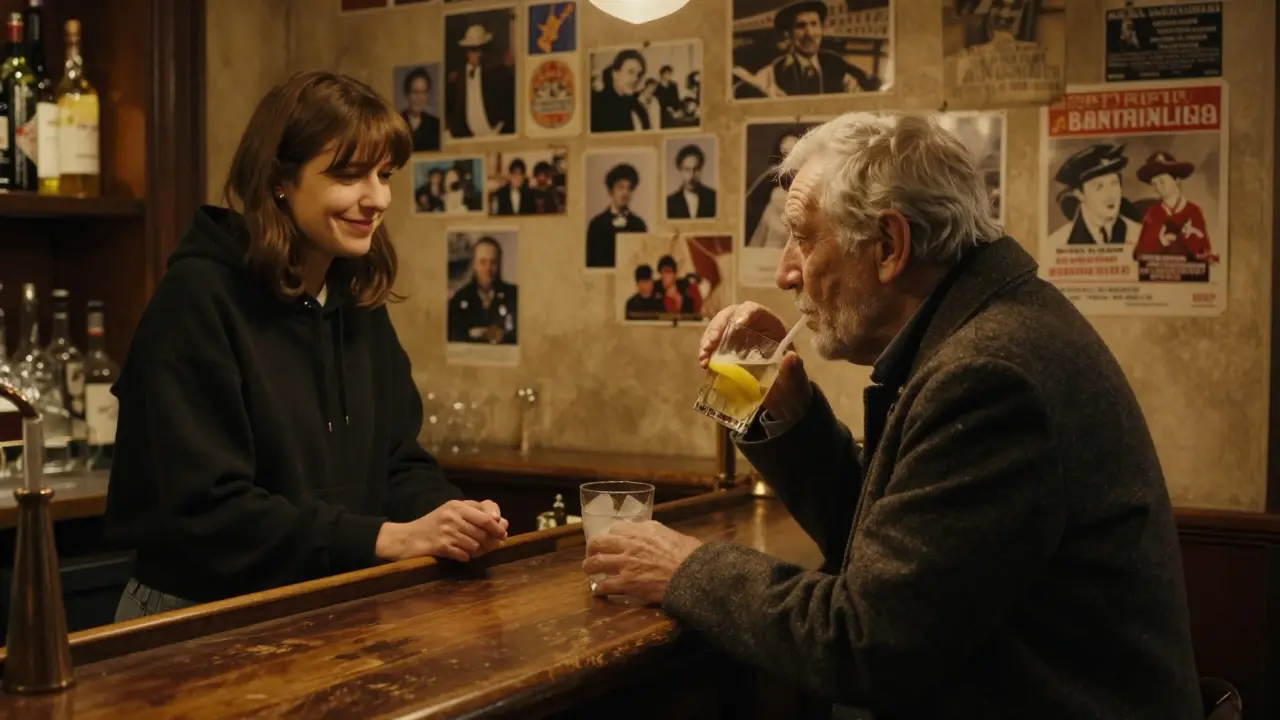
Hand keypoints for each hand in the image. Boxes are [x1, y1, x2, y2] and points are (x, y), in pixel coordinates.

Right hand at [376, 499, 508, 562]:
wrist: (406, 538)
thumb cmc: (433, 527)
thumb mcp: (453, 514)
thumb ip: (476, 517)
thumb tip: (504, 526)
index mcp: (457, 505)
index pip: (487, 514)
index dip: (498, 525)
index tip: (502, 534)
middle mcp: (453, 515)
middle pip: (485, 531)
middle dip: (491, 541)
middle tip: (491, 546)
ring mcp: (446, 530)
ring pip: (476, 544)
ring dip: (478, 551)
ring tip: (472, 550)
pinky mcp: (441, 546)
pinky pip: (464, 555)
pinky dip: (465, 557)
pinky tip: (460, 555)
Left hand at [581, 521, 701, 604]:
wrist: (693, 575)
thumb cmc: (690, 556)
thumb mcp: (674, 536)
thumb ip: (660, 535)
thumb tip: (659, 538)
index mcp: (643, 530)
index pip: (617, 528)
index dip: (610, 535)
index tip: (610, 540)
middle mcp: (630, 544)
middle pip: (600, 542)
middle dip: (592, 548)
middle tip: (592, 554)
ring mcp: (626, 564)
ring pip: (596, 563)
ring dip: (589, 567)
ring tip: (588, 570)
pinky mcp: (627, 583)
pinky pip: (605, 585)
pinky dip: (599, 589)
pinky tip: (598, 591)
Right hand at [698, 302, 812, 421]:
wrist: (781, 399)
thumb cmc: (790, 383)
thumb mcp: (795, 378)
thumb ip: (794, 368)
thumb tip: (791, 357)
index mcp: (770, 326)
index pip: (755, 310)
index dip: (745, 313)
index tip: (737, 325)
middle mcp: (751, 327)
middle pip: (730, 316)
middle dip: (718, 326)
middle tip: (711, 343)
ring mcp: (736, 338)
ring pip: (717, 329)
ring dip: (708, 340)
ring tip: (704, 357)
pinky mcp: (726, 350)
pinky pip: (712, 345)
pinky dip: (705, 352)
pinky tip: (704, 363)